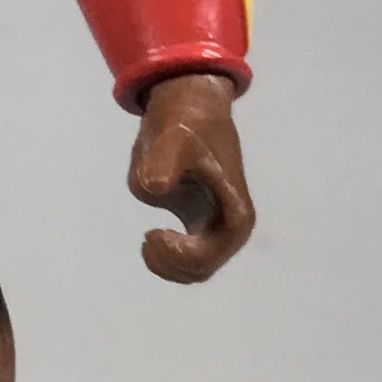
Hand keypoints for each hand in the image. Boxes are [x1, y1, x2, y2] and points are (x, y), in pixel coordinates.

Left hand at [128, 72, 254, 283]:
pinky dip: (165, 256)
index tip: (152, 232)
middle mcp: (230, 228)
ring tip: (147, 238)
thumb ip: (163, 163)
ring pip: (192, 270)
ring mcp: (215, 228)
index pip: (207, 258)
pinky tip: (150, 234)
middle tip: (147, 237)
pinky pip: (184, 258)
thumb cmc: (184, 126)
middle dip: (169, 262)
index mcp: (235, 215)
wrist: (188, 110)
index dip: (177, 255)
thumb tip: (154, 186)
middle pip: (200, 270)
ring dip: (166, 264)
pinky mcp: (199, 225)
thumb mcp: (172, 140)